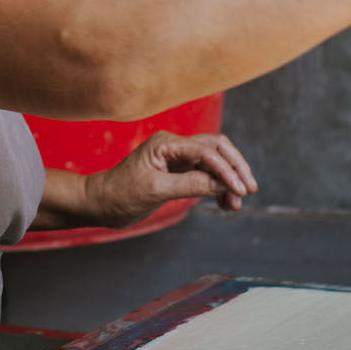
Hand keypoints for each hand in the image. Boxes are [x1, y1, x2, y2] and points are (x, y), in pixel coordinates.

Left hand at [82, 131, 256, 226]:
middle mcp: (175, 147)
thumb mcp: (155, 190)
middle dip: (235, 168)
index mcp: (167, 144)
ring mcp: (178, 159)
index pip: (206, 151)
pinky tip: (224, 203)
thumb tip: (221, 184)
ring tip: (234, 205)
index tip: (240, 190)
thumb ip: (189, 184)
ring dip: (229, 181)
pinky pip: (207, 175)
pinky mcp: (179, 173)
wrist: (102, 204)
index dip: (226, 170)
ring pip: (215, 163)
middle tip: (249, 190)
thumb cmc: (121, 194)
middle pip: (217, 149)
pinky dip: (218, 187)